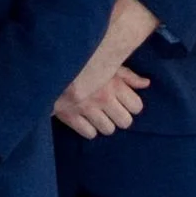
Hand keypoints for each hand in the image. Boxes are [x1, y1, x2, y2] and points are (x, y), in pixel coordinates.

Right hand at [55, 0, 158, 136]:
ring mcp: (85, 109)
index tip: (124, 101)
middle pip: (125, 122)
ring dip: (105, 124)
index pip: (137, 107)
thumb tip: (146, 84)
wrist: (49, 63)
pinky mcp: (70, 116)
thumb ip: (127, 75)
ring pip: (108, 130)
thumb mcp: (106, 63)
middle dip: (120, 117)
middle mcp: (102, 98)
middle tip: (111, 110)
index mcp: (113, 83)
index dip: (132, 105)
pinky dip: (89, 129)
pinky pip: (89, 133)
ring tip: (98, 115)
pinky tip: (85, 119)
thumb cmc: (82, 62)